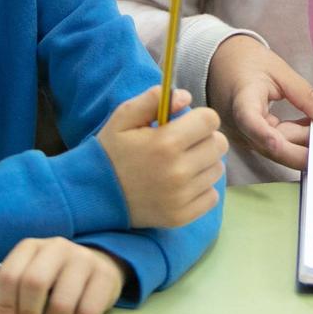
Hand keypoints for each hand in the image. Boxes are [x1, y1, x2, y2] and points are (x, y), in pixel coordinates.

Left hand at [0, 238, 123, 313]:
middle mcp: (57, 247)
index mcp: (31, 247)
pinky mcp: (106, 276)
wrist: (95, 267)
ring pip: (62, 302)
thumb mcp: (22, 285)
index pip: (9, 274)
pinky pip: (88, 312)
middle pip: (34, 283)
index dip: (3, 307)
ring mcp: (84, 259)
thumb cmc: (52, 280)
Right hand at [95, 86, 225, 226]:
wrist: (93, 196)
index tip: (186, 125)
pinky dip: (201, 189)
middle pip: (219, 144)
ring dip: (203, 164)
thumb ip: (154, 99)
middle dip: (204, 139)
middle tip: (183, 145)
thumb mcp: (123, 117)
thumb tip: (187, 96)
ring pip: (217, 169)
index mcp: (166, 142)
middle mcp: (178, 171)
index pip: (210, 120)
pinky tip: (181, 185)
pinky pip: (212, 196)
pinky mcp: (181, 217)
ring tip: (180, 165)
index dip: (200, 119)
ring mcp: (181, 197)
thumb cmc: (111, 152)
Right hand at [206, 35, 312, 171]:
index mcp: (242, 101)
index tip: (277, 143)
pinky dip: (296, 138)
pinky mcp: (252, 138)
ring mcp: (245, 135)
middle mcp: (240, 126)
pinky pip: (276, 145)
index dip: (263, 135)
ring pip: (277, 149)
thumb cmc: (248, 63)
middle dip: (304, 147)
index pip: (249, 121)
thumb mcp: (280, 71)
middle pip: (272, 145)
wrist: (223, 63)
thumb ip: (306, 96)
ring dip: (303, 143)